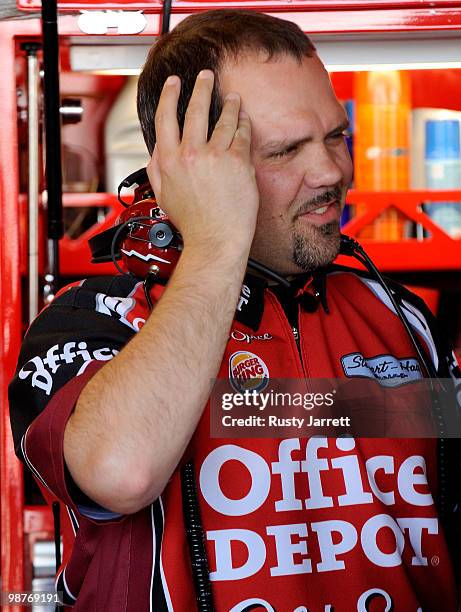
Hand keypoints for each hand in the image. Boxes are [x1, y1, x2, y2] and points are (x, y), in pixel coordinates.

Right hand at [147, 70, 258, 251]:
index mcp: (169, 162)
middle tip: (205, 76)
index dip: (169, 96)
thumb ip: (156, 171)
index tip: (173, 84)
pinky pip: (241, 133)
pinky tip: (244, 118)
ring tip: (232, 97)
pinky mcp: (238, 161)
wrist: (216, 240)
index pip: (165, 118)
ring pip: (223, 118)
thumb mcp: (163, 197)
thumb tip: (155, 152)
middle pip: (195, 110)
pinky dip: (243, 122)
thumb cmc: (193, 224)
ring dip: (228, 103)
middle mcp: (191, 154)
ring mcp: (216, 156)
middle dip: (201, 87)